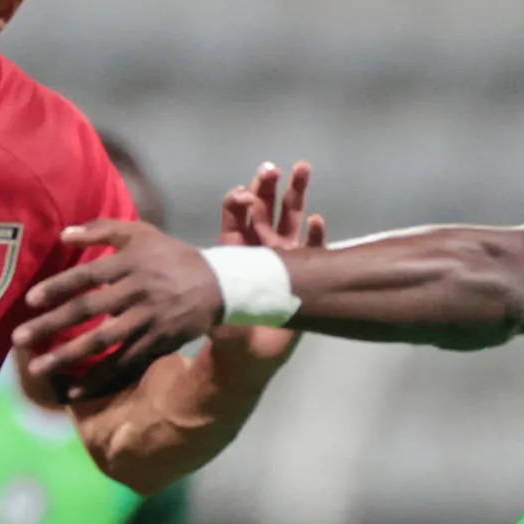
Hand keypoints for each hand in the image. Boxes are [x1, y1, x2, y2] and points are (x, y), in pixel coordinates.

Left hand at [16, 215, 222, 398]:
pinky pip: (123, 363)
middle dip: (51, 325)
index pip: (86, 275)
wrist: (218, 284)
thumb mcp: (141, 233)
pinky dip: (99, 378)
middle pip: (87, 310)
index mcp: (128, 263)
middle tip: (18, 339)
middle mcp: (134, 291)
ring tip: (38, 368)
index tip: (30, 301)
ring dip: (68, 356)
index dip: (58, 287)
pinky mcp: (156, 343)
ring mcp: (145, 320)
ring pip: (101, 341)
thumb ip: (102, 229)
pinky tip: (74, 390)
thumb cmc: (171, 257)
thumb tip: (62, 234)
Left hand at [213, 160, 322, 364]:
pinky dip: (316, 235)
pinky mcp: (304, 273)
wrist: (250, 354)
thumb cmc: (227, 327)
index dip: (239, 200)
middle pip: (266, 210)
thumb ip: (213, 283)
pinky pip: (314, 249)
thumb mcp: (213, 301)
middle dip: (269, 187)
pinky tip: (318, 221)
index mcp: (235, 249)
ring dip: (296, 195)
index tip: (244, 193)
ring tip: (302, 169)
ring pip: (291, 220)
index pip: (236, 216)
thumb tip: (205, 265)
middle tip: (273, 168)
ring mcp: (285, 258)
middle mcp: (260, 249)